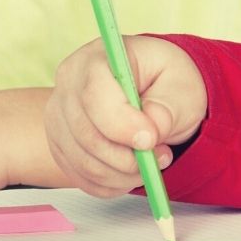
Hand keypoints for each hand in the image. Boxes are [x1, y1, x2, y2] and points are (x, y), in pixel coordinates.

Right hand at [44, 35, 207, 197]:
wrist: (152, 90)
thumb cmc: (166, 81)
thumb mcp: (182, 86)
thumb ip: (167, 108)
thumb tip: (150, 133)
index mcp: (96, 57)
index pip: (94, 96)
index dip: (122, 125)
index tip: (151, 140)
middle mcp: (68, 84)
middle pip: (86, 134)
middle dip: (128, 157)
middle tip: (161, 155)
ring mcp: (59, 116)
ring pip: (84, 162)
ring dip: (124, 173)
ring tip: (152, 160)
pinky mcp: (60, 145)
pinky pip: (83, 178)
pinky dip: (113, 182)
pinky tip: (133, 168)